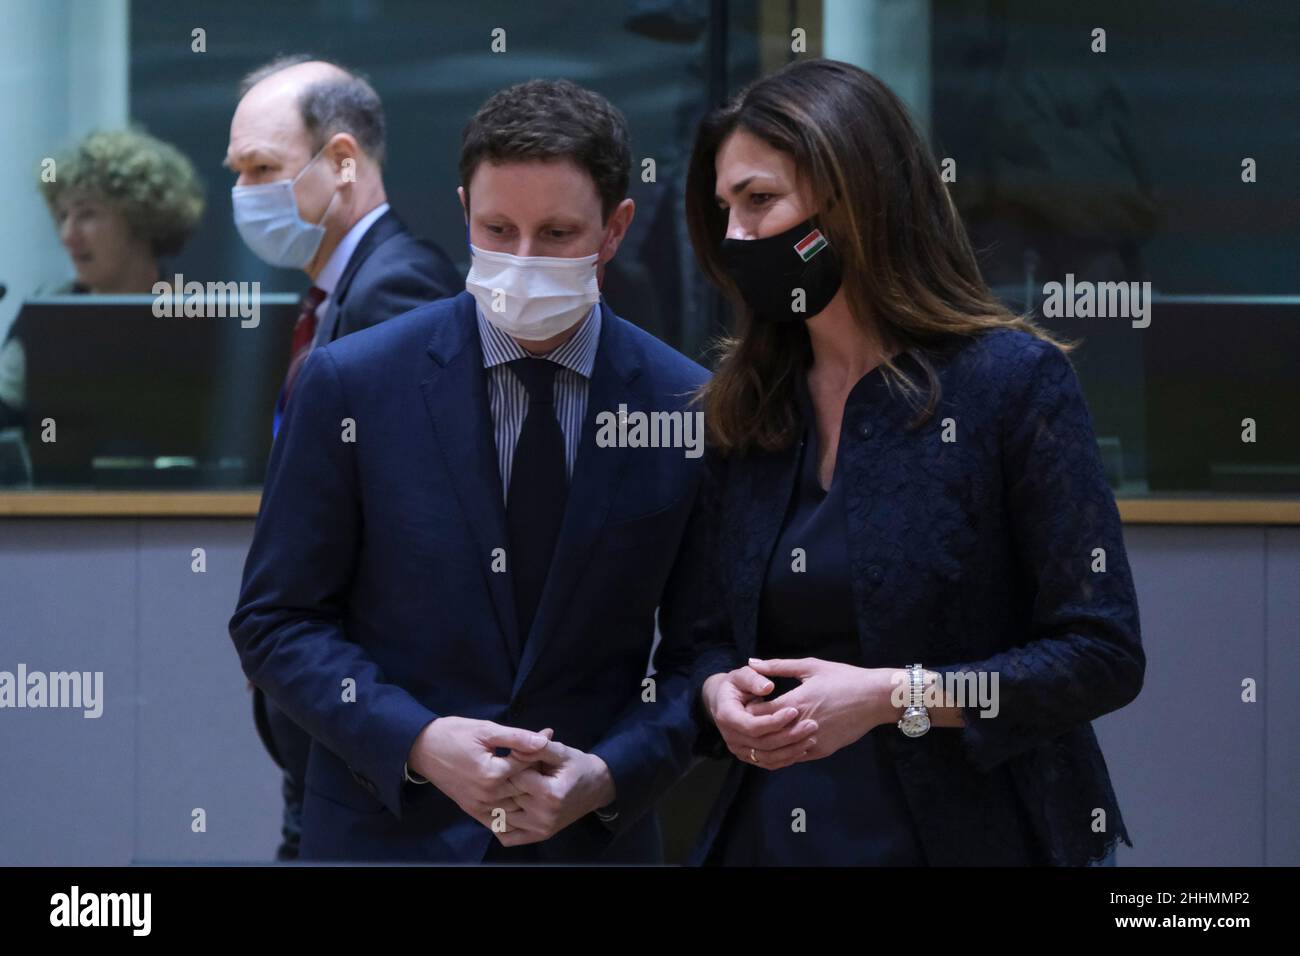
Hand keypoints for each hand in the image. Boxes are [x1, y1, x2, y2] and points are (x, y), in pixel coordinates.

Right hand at [407, 716, 552, 828]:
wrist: (422, 748)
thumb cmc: (454, 734)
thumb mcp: (486, 729)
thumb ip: (517, 738)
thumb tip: (544, 739)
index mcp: (493, 774)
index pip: (528, 767)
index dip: (540, 753)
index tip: (547, 740)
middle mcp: (488, 795)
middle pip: (525, 789)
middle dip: (537, 774)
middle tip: (546, 760)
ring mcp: (480, 806)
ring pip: (516, 808)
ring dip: (528, 794)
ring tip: (535, 777)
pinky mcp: (473, 811)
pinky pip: (499, 821)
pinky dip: (513, 814)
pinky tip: (521, 802)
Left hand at [493, 740, 616, 845]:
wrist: (597, 788)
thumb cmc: (578, 767)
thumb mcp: (562, 752)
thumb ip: (538, 749)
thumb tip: (513, 748)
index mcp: (549, 793)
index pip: (514, 778)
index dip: (509, 765)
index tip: (512, 759)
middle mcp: (544, 815)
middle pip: (507, 796)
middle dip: (502, 783)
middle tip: (503, 773)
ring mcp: (540, 829)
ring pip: (503, 816)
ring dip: (497, 803)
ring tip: (498, 789)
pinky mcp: (539, 837)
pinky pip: (508, 837)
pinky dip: (499, 826)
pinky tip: (501, 810)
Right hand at [701, 664, 818, 770]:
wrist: (724, 700)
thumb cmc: (735, 684)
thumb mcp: (741, 675)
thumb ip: (753, 678)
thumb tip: (768, 687)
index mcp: (727, 716)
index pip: (752, 726)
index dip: (774, 721)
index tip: (794, 710)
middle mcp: (731, 737)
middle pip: (763, 744)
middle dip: (789, 736)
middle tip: (812, 724)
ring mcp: (739, 749)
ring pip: (768, 757)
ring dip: (791, 750)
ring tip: (811, 737)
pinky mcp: (749, 756)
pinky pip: (769, 763)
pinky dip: (787, 758)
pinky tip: (803, 748)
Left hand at [745, 658, 896, 764]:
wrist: (876, 698)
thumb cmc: (844, 678)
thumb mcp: (810, 666)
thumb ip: (777, 666)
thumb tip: (751, 661)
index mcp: (796, 702)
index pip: (758, 714)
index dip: (747, 711)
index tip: (742, 705)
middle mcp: (802, 725)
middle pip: (765, 735)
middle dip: (753, 729)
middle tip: (744, 721)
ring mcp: (812, 741)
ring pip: (778, 751)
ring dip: (766, 743)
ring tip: (758, 732)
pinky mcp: (822, 751)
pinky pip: (794, 757)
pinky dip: (783, 751)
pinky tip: (777, 742)